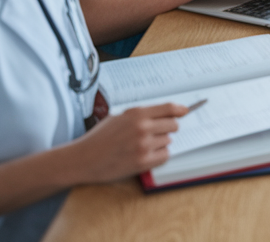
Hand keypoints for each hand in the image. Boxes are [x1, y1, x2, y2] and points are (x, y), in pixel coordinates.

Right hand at [69, 103, 187, 182]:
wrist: (83, 159)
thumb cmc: (99, 138)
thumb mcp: (118, 117)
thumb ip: (140, 115)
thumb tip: (162, 115)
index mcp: (136, 114)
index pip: (168, 108)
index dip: (180, 109)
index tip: (186, 111)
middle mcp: (142, 128)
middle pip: (173, 125)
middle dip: (168, 129)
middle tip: (156, 133)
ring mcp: (143, 145)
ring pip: (168, 141)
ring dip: (161, 143)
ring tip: (143, 146)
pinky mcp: (143, 162)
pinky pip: (165, 156)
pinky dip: (159, 156)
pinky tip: (146, 155)